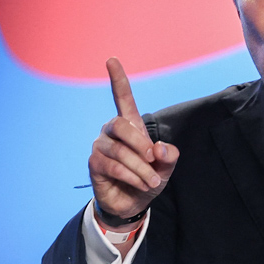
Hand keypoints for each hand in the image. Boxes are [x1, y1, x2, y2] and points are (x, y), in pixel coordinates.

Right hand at [88, 57, 178, 223]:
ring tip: (151, 181)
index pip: (122, 97)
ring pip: (119, 151)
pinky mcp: (94, 164)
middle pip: (120, 125)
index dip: (118, 79)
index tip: (111, 59)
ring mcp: (101, 146)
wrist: (133, 203)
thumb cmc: (149, 178)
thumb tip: (157, 147)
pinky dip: (131, 176)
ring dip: (140, 168)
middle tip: (154, 160)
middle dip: (140, 144)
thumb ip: (169, 156)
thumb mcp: (166, 168)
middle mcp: (112, 131)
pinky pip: (113, 166)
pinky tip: (140, 184)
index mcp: (130, 125)